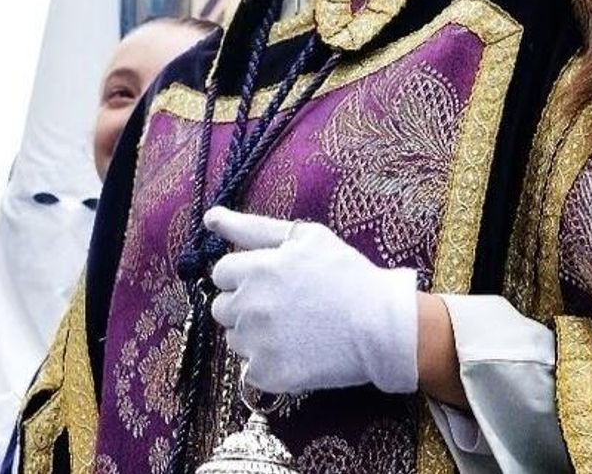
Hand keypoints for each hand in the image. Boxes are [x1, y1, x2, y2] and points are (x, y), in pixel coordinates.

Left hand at [205, 206, 418, 394]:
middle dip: (244, 305)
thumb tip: (211, 217)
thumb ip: (251, 227)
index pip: (221, 274)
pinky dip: (268, 364)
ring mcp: (256, 342)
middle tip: (281, 307)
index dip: (244, 277)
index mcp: (254, 269)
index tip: (271, 282)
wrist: (381, 325)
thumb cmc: (346, 274)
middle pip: (222, 308)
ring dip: (254, 335)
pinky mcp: (268, 373)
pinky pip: (251, 369)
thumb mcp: (304, 237)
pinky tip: (295, 353)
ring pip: (234, 339)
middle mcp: (248, 305)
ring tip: (292, 330)